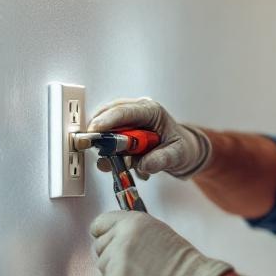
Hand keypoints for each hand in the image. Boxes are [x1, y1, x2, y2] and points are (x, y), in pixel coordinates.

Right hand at [86, 97, 211, 179]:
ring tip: (121, 163)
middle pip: (109, 116)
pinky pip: (108, 141)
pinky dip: (110, 154)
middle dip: (100, 134)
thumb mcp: (178, 155)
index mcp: (151, 110)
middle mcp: (136, 111)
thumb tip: (143, 165)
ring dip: (106, 148)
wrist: (181, 150)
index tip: (93, 131)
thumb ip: (161, 160)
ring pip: (105, 128)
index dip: (107, 121)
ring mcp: (127, 121)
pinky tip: (123, 163)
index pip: (125, 111)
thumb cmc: (181, 147)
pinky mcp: (121, 132)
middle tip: (97, 151)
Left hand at [90, 211, 233, 275]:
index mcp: (133, 222)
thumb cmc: (181, 264)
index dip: (102, 235)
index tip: (105, 241)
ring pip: (103, 271)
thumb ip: (133, 234)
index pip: (100, 224)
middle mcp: (122, 237)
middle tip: (134, 269)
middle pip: (99, 249)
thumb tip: (116, 241)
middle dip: (112, 261)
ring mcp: (115, 260)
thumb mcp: (158, 234)